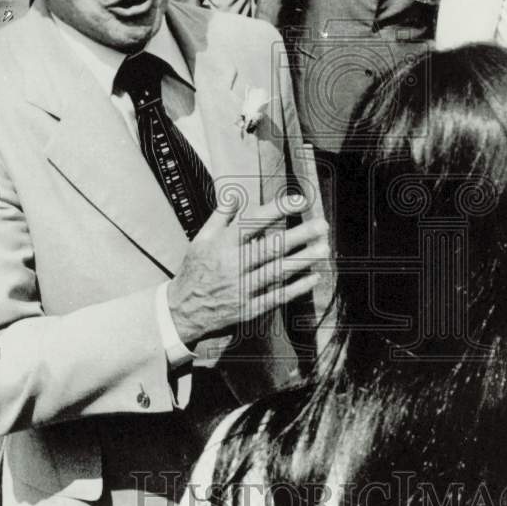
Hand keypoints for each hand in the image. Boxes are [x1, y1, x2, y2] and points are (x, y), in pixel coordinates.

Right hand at [167, 195, 328, 346]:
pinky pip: (276, 297)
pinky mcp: (249, 308)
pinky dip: (296, 288)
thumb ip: (220, 216)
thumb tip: (235, 195)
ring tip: (323, 248)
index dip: (278, 209)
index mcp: (223, 245)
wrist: (182, 310)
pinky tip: (313, 277)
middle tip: (322, 225)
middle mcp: (234, 265)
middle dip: (299, 235)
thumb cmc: (195, 270)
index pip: (254, 222)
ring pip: (277, 272)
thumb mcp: (201, 239)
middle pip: (271, 247)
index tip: (300, 200)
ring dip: (303, 260)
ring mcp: (242, 288)